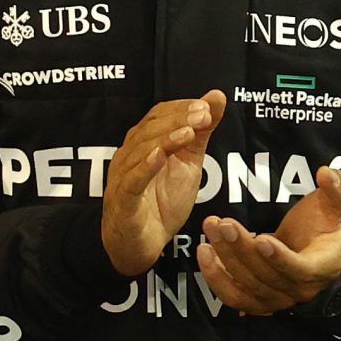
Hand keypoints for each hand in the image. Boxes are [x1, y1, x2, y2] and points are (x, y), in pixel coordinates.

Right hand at [99, 90, 223, 277]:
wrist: (145, 244)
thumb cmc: (162, 201)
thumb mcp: (189, 162)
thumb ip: (202, 130)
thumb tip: (217, 95)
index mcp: (144, 143)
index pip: (158, 115)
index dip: (181, 108)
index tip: (206, 106)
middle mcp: (130, 156)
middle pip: (150, 129)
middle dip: (177, 119)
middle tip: (202, 115)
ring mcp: (123, 178)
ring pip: (140, 151)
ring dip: (165, 139)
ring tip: (189, 132)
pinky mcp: (123, 202)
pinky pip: (132, 182)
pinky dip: (145, 167)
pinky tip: (160, 156)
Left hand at [196, 167, 340, 315]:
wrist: (314, 246)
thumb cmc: (325, 222)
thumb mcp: (337, 201)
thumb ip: (338, 186)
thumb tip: (326, 172)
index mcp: (323, 266)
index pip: (301, 269)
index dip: (280, 258)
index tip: (261, 239)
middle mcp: (301, 289)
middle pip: (267, 275)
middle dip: (241, 249)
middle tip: (223, 224)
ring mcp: (279, 299)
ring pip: (247, 285)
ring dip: (225, 259)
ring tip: (211, 231)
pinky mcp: (258, 302)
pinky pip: (234, 297)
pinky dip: (217, 279)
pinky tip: (205, 254)